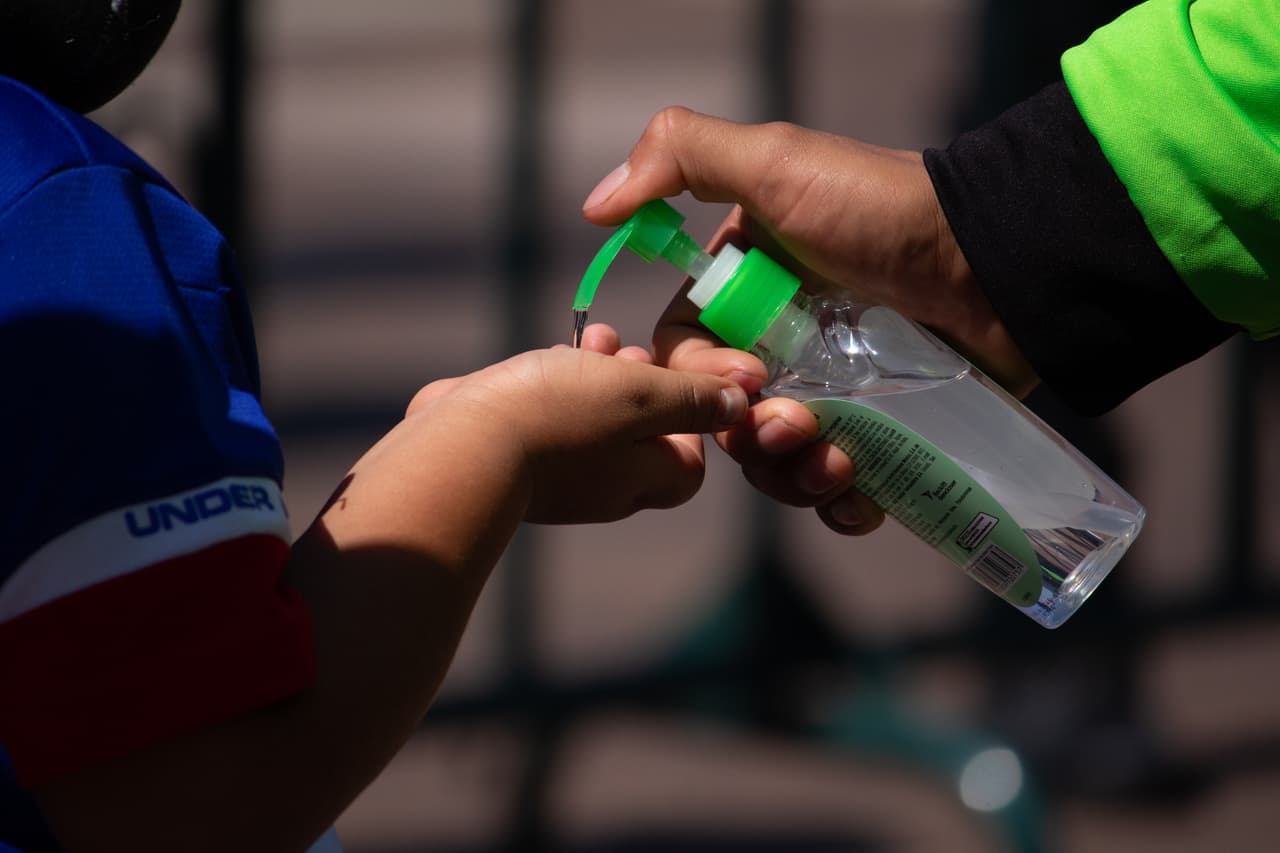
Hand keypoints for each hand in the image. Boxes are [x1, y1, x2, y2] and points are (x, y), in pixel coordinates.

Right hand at [406, 324, 747, 523]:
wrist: (460, 446)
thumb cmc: (560, 418)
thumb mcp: (642, 396)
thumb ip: (691, 399)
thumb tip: (738, 404)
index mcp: (641, 481)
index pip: (688, 464)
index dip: (694, 421)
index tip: (682, 382)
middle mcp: (601, 486)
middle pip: (640, 436)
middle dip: (642, 384)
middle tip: (634, 352)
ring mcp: (555, 474)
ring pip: (593, 418)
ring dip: (599, 374)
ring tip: (595, 341)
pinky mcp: (512, 451)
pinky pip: (548, 414)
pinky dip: (556, 381)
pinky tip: (549, 355)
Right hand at [580, 108, 1040, 535]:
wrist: (1000, 257)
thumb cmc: (883, 211)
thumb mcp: (777, 164)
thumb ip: (683, 158)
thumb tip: (595, 206)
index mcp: (750, 292)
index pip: (688, 356)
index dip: (700, 380)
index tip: (742, 380)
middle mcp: (787, 346)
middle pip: (729, 422)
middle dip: (751, 437)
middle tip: (799, 425)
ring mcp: (840, 395)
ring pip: (780, 464)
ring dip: (793, 478)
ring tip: (838, 462)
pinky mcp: (891, 437)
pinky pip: (844, 492)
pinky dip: (844, 505)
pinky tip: (862, 493)